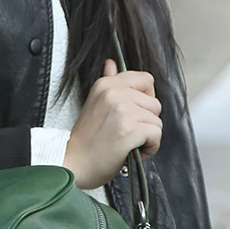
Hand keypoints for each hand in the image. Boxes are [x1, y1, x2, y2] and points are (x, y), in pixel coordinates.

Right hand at [62, 58, 161, 189]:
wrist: (72, 164)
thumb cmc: (84, 141)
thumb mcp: (94, 104)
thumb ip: (108, 82)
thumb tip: (111, 64)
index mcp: (106, 85)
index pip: (146, 80)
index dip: (145, 98)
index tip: (134, 113)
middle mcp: (115, 94)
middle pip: (155, 103)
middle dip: (146, 121)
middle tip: (126, 133)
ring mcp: (123, 111)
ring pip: (157, 121)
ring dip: (147, 136)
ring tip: (128, 143)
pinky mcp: (130, 129)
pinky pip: (156, 135)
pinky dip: (150, 148)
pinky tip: (133, 151)